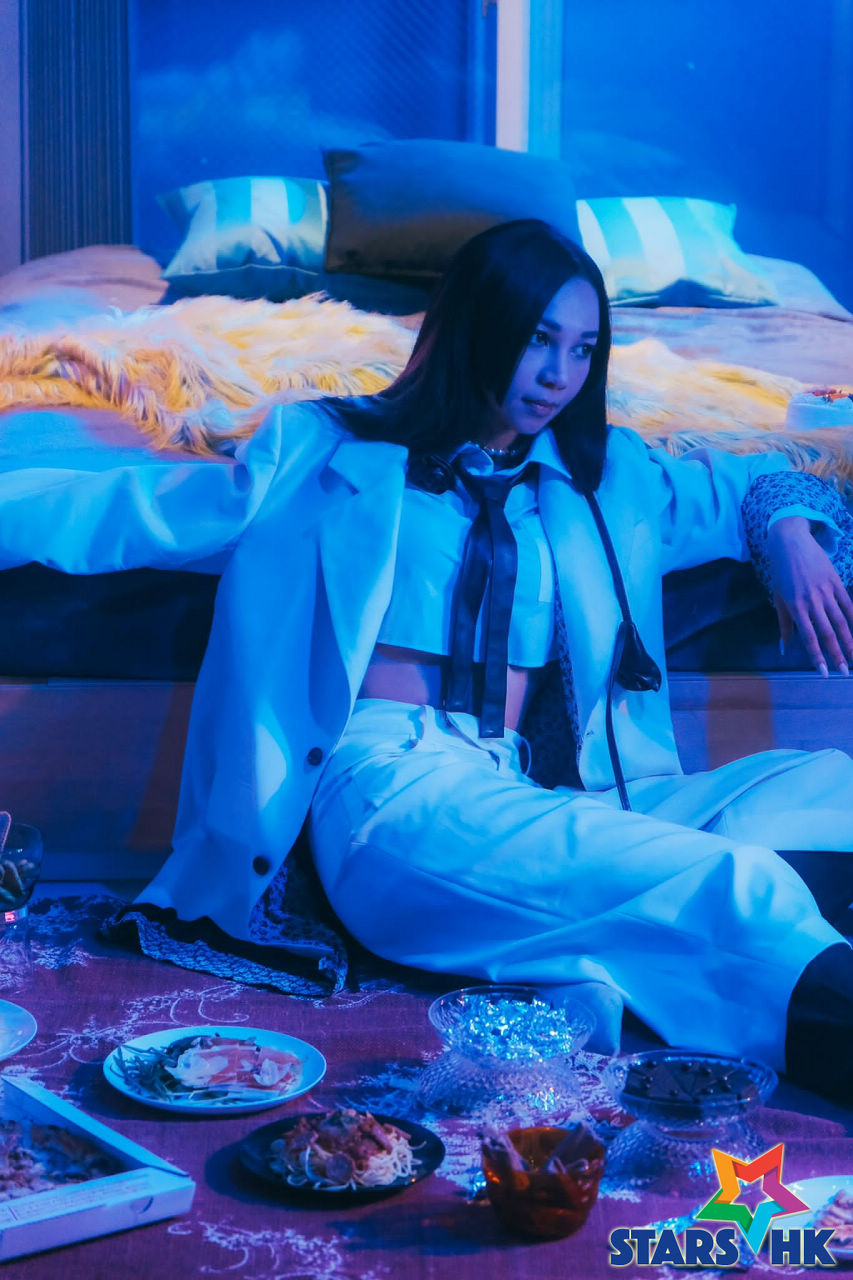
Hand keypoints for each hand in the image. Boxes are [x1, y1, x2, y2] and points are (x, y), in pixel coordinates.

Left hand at [766, 516, 852, 674]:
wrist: (790, 543)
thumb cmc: (782, 573)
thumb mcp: (779, 598)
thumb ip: (784, 625)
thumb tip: (784, 649)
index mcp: (796, 607)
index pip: (809, 637)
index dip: (817, 655)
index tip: (824, 672)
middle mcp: (812, 601)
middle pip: (828, 632)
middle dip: (837, 653)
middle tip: (844, 671)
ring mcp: (826, 591)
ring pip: (841, 620)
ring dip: (850, 640)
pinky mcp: (836, 582)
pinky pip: (848, 603)